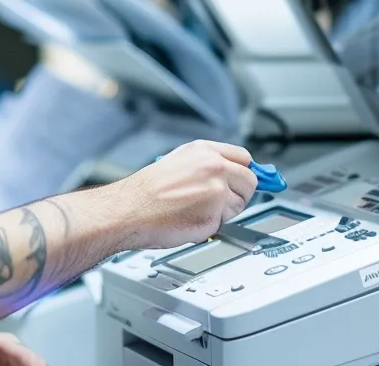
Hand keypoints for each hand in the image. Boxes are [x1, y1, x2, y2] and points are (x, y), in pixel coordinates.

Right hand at [107, 140, 256, 250]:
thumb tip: (233, 172)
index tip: (246, 179)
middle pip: (250, 181)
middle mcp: (215, 167)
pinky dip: (210, 226)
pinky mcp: (214, 216)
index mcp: (205, 151)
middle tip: (218, 201)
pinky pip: (223, 224)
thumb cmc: (146, 190)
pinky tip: (189, 220)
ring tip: (195, 209)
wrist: (128, 210)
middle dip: (239, 194)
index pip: (244, 158)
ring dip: (223, 212)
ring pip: (239, 205)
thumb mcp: (178, 162)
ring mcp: (217, 191)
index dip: (244, 172)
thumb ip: (208, 164)